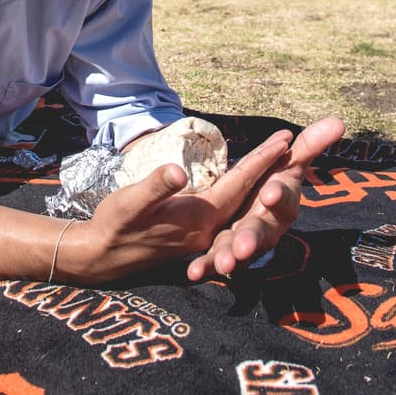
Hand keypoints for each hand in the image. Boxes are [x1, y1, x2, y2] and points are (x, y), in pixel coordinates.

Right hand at [73, 130, 296, 282]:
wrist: (103, 257)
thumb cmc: (116, 225)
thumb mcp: (130, 201)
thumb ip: (156, 186)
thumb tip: (177, 170)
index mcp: (200, 216)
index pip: (240, 182)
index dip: (262, 159)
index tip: (286, 138)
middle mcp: (210, 227)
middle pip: (248, 193)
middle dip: (270, 167)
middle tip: (293, 142)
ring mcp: (204, 234)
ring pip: (241, 204)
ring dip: (259, 181)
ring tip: (276, 160)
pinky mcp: (196, 236)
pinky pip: (228, 212)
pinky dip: (242, 195)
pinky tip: (246, 187)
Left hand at [186, 116, 343, 280]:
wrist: (259, 210)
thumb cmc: (276, 183)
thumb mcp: (289, 163)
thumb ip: (310, 144)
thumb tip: (339, 120)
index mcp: (282, 201)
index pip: (283, 198)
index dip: (279, 196)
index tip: (270, 193)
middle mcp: (266, 225)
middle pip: (260, 231)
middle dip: (251, 238)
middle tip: (242, 246)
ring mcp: (245, 242)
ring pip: (238, 251)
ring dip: (229, 258)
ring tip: (222, 263)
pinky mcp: (224, 253)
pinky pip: (214, 261)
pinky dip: (205, 267)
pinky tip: (193, 273)